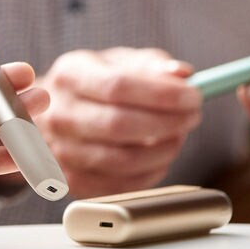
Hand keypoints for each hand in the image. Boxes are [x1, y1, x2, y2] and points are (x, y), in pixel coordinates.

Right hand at [34, 48, 201, 197]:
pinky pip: (120, 186)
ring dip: (162, 150)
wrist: (55, 114)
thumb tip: (181, 74)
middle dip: (167, 122)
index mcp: (69, 76)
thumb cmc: (95, 85)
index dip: (161, 94)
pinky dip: (150, 173)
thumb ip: (151, 64)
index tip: (193, 96)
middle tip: (192, 116)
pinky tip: (160, 157)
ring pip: (122, 160)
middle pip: (118, 125)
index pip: (117, 86)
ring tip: (178, 135)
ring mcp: (61, 152)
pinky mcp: (72, 181)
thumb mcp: (119, 62)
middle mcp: (58, 115)